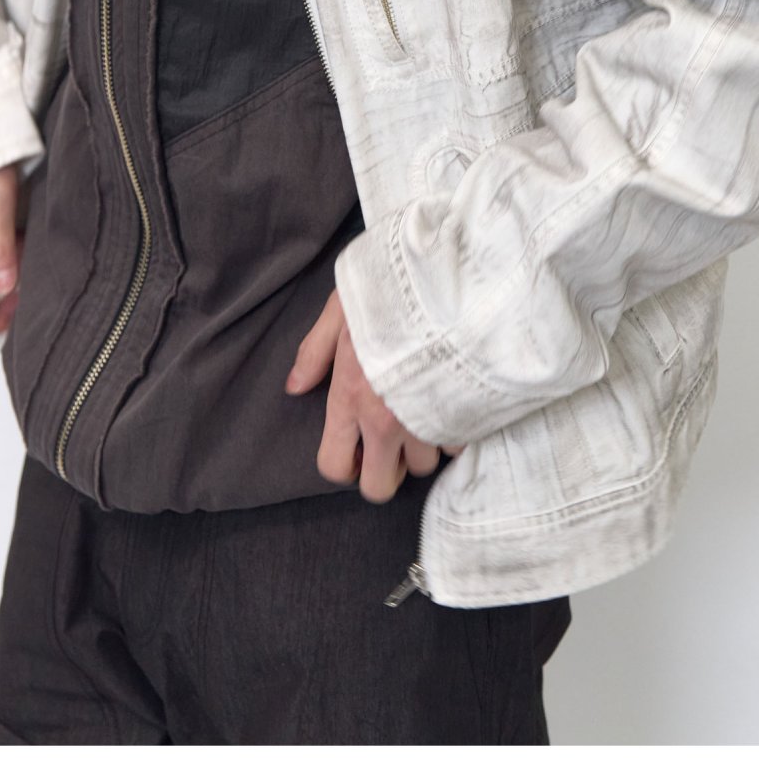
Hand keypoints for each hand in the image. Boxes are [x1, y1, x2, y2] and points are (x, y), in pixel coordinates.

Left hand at [287, 285, 439, 499]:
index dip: (343, 463)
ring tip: (423, 406)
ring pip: (423, 468)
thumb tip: (295, 387)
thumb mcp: (342, 306)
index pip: (334, 467)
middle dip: (384, 470)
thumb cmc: (391, 285)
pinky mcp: (463, 417)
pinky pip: (456, 445)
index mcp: (351, 396)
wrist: (453, 271)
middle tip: (390, 437)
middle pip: (379, 488)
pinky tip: (450, 396)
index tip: (354, 445)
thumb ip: (315, 350)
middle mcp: (386, 421)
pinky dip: (453, 428)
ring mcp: (426, 423)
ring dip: (422, 445)